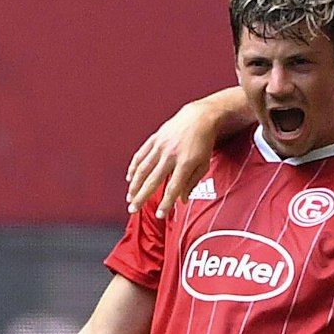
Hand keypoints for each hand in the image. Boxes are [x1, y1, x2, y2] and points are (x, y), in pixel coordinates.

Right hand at [126, 103, 224, 220]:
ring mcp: (160, 146)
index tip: (160, 215)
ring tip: (129, 198)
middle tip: (133, 210)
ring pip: (143, 168)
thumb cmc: (203, 143)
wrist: (198, 118)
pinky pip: (140, 155)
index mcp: (185, 163)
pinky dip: (134, 168)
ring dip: (134, 185)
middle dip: (141, 197)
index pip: (173, 187)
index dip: (166, 203)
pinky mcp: (154, 139)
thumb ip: (192, 182)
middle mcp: (170, 155)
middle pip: (153, 180)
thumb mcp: (204, 164)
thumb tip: (181, 200)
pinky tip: (130, 179)